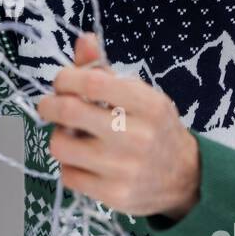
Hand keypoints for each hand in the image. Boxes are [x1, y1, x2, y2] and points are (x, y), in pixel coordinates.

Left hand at [36, 32, 199, 220]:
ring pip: (60, 146)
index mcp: (148, 104)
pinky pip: (67, 175)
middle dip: (49, 104)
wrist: (185, 178)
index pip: (92, 82)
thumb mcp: (140, 96)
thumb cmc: (155, 130)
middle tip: (50, 105)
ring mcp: (124, 169)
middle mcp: (137, 136)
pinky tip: (84, 161)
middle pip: (69, 111)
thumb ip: (105, 71)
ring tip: (71, 136)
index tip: (62, 82)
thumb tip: (83, 39)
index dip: (66, 78)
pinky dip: (69, 165)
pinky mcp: (113, 195)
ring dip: (58, 136)